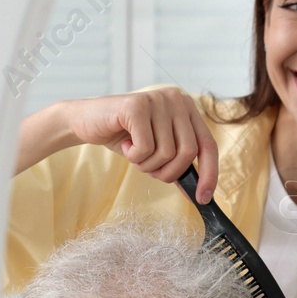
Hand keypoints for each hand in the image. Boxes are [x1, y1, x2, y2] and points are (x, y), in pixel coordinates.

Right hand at [58, 87, 219, 201]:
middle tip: (150, 170)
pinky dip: (134, 156)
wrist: (86, 122)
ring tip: (135, 153)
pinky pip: (146, 148)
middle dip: (169, 172)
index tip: (203, 198)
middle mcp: (176, 99)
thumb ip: (180, 166)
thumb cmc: (125, 137)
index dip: (209, 174)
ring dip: (148, 164)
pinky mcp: (137, 106)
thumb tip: (201, 194)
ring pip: (166, 152)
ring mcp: (157, 99)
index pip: (208, 145)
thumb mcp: (157, 152)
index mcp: (187, 108)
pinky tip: (125, 143)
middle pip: (188, 152)